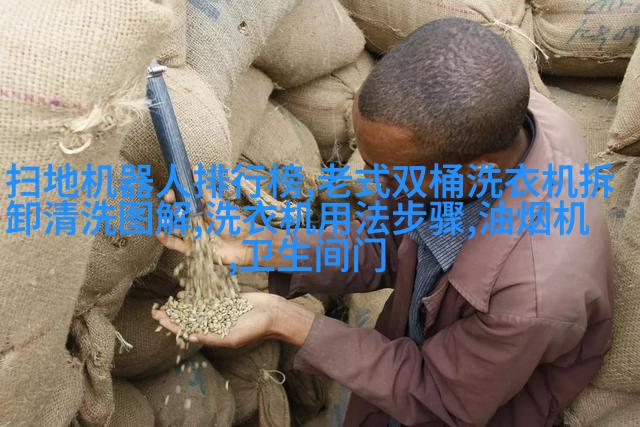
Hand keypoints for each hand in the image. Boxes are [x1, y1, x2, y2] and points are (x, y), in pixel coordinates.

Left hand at [152, 292, 315, 347]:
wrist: (274, 313)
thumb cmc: (256, 328)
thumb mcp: (232, 337)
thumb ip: (211, 337)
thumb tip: (190, 337)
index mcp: (214, 334)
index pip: (188, 330)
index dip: (173, 325)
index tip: (159, 319)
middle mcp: (215, 322)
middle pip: (189, 318)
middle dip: (174, 314)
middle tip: (157, 309)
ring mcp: (221, 310)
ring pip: (197, 307)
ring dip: (183, 304)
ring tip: (169, 300)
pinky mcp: (227, 299)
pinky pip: (210, 296)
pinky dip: (198, 294)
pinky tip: (187, 290)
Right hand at [157, 187, 264, 265]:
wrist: (245, 242)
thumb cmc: (234, 221)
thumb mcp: (216, 203)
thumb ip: (203, 188)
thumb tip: (194, 168)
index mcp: (200, 209)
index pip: (182, 201)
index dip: (174, 196)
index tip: (170, 193)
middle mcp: (195, 221)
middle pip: (175, 213)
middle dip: (169, 207)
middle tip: (169, 202)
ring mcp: (192, 235)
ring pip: (174, 228)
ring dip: (166, 222)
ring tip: (166, 217)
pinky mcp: (192, 249)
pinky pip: (176, 244)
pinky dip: (166, 239)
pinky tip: (160, 233)